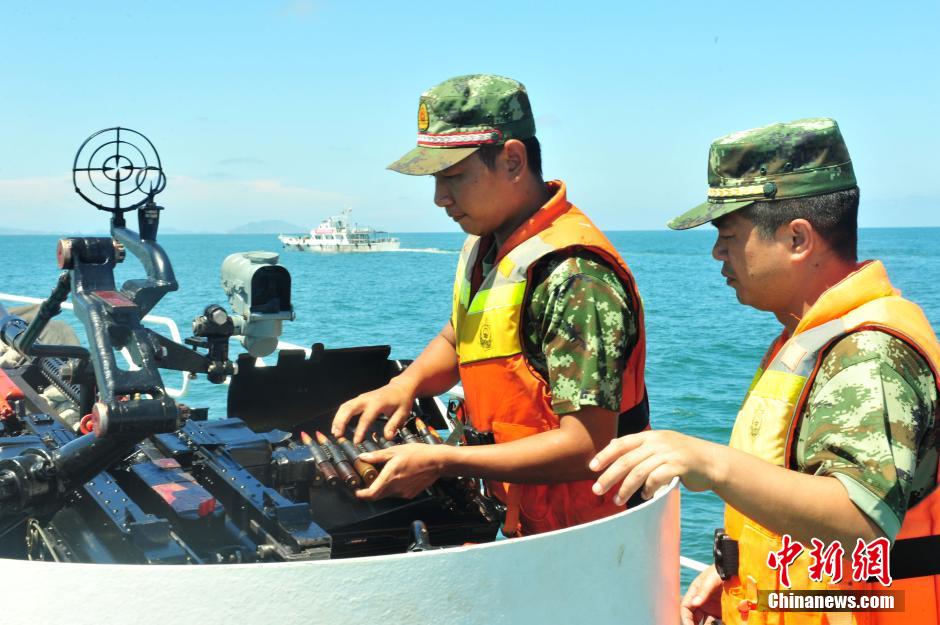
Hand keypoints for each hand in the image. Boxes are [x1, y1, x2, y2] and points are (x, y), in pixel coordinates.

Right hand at [332, 379, 414, 443]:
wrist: (401, 387)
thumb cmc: (402, 400)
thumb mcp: (403, 413)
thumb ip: (394, 425)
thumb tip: (387, 437)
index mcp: (378, 403)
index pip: (366, 418)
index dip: (360, 431)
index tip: (356, 442)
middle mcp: (367, 398)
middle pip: (349, 409)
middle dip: (341, 422)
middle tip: (337, 436)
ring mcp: (362, 397)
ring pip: (345, 406)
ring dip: (338, 418)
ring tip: (334, 432)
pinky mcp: (360, 398)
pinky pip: (346, 405)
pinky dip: (340, 415)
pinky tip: (337, 425)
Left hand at [355, 444, 447, 499]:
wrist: (437, 461)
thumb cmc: (418, 454)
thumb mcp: (395, 450)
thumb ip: (377, 456)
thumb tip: (363, 457)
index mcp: (389, 478)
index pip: (371, 494)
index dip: (361, 495)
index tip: (357, 492)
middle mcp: (396, 488)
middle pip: (378, 495)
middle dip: (371, 490)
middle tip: (369, 480)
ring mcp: (404, 493)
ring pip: (387, 494)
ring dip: (383, 488)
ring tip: (387, 474)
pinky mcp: (411, 494)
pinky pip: (398, 493)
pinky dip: (394, 487)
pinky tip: (399, 476)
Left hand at [589, 430, 724, 503]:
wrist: (712, 461)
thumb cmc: (682, 456)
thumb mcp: (660, 444)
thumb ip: (638, 445)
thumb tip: (613, 443)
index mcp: (650, 436)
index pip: (621, 443)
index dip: (605, 455)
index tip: (592, 468)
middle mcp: (657, 442)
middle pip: (626, 460)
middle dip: (609, 476)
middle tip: (597, 490)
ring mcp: (668, 453)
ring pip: (639, 472)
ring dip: (625, 488)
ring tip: (617, 500)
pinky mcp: (679, 466)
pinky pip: (656, 479)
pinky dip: (647, 489)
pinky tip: (645, 497)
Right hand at [680, 565, 722, 624]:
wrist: (737, 570)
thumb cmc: (721, 571)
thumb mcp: (712, 579)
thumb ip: (703, 591)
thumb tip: (695, 603)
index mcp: (695, 593)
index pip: (686, 609)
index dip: (686, 619)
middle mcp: (702, 602)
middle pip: (694, 619)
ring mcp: (713, 608)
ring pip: (707, 623)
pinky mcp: (723, 612)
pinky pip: (719, 623)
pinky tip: (723, 624)